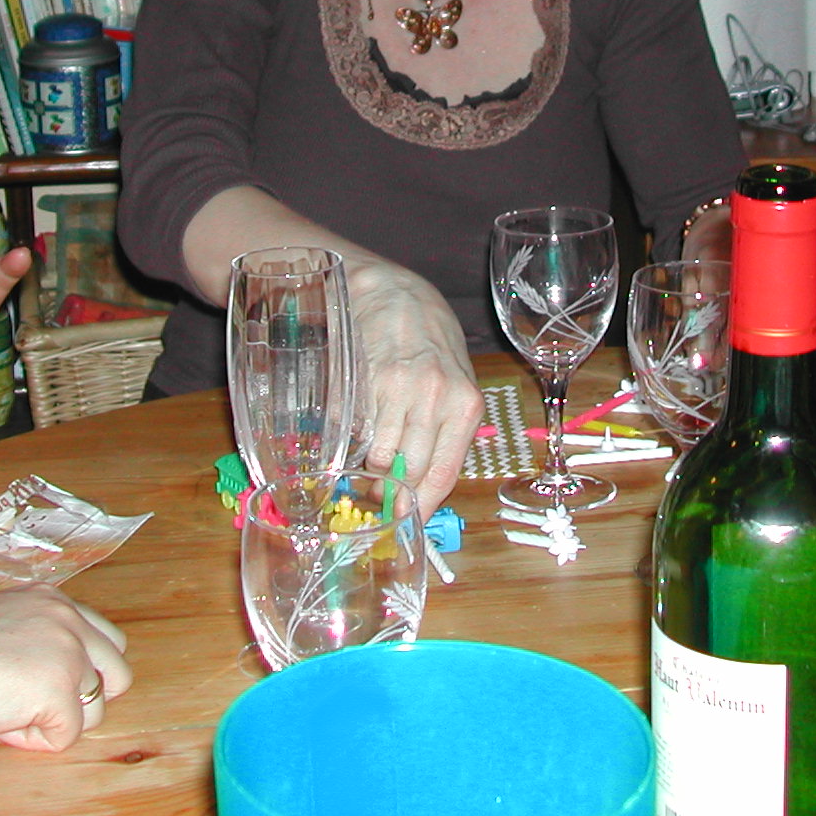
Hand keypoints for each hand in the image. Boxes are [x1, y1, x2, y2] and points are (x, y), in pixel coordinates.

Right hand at [0, 587, 129, 751]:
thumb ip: (27, 642)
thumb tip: (42, 679)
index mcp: (50, 600)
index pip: (99, 642)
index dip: (63, 674)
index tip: (13, 679)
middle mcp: (67, 619)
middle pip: (117, 673)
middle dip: (78, 698)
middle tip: (19, 702)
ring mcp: (67, 652)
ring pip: (96, 709)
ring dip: (53, 720)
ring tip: (1, 709)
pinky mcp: (57, 690)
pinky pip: (63, 737)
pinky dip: (29, 741)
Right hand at [344, 258, 484, 516]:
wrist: (396, 293)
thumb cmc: (430, 342)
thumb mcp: (455, 384)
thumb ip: (445, 432)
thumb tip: (423, 488)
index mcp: (464, 406)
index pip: (442, 476)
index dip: (419, 506)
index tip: (405, 522)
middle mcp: (435, 399)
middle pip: (408, 474)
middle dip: (389, 492)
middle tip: (377, 492)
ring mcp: (398, 390)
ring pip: (377, 458)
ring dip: (367, 467)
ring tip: (365, 457)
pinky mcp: (364, 380)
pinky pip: (354, 432)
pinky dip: (350, 441)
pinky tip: (354, 430)